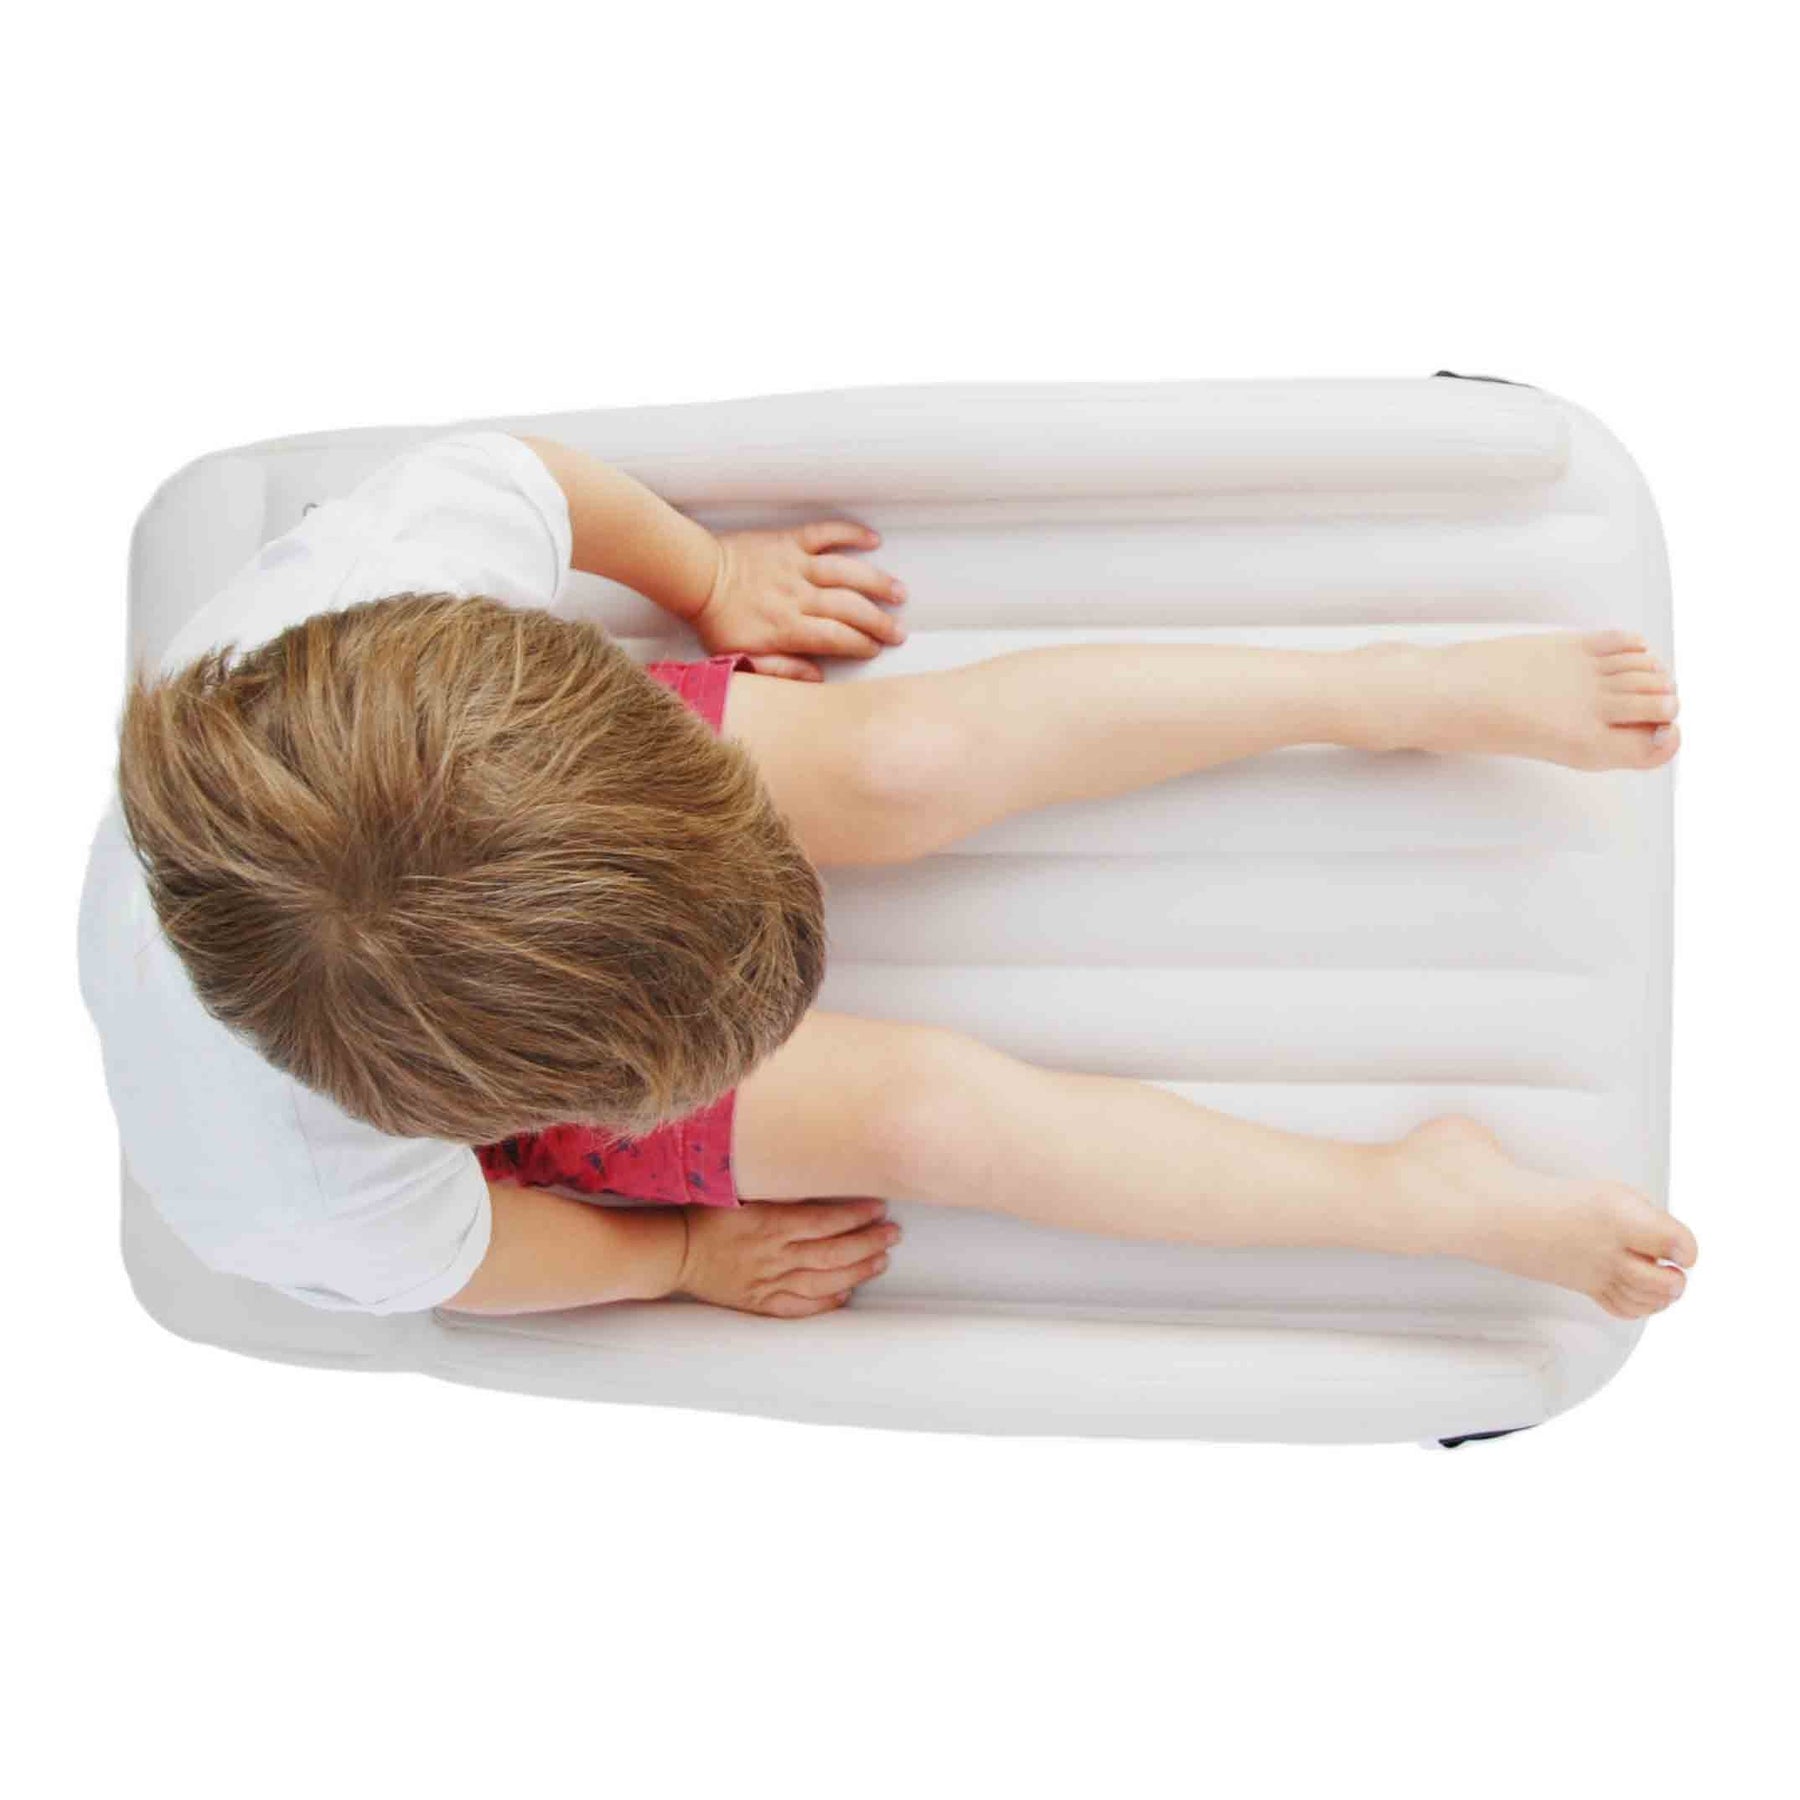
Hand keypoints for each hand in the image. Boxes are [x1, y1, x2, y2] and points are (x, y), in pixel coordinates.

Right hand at [674, 1197, 900, 1317]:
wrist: (674, 1250)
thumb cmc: (707, 1213)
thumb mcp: (741, 1190)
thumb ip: (779, 1186)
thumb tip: (815, 1172)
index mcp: (770, 1224)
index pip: (825, 1221)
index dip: (856, 1215)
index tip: (879, 1207)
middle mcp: (773, 1256)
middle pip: (833, 1252)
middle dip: (869, 1242)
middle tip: (893, 1233)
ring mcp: (767, 1282)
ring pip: (823, 1281)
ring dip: (857, 1271)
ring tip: (881, 1260)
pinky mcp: (759, 1302)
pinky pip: (799, 1307)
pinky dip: (826, 1302)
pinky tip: (846, 1294)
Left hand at [690, 522, 907, 680]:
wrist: (694, 576)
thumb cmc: (716, 621)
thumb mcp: (742, 659)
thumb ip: (781, 671)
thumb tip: (817, 676)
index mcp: (787, 627)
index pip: (836, 638)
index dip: (861, 644)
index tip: (876, 649)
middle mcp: (797, 595)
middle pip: (849, 608)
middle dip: (879, 621)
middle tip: (899, 631)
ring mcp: (796, 565)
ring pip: (846, 572)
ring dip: (876, 582)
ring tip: (899, 593)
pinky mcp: (789, 541)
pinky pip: (826, 533)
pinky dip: (850, 533)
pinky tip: (873, 539)